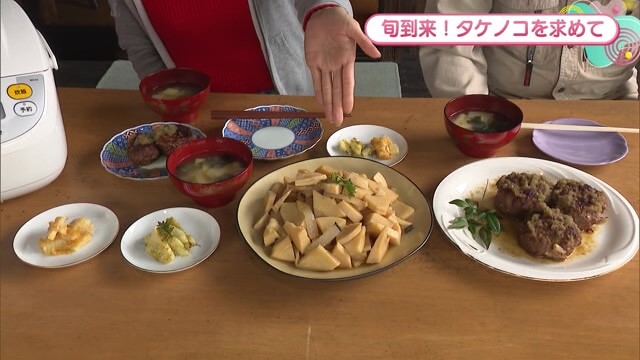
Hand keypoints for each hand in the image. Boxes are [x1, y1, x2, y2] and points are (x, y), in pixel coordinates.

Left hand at [304, 6, 380, 125]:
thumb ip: (364, 41)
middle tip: (338, 121)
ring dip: (329, 103)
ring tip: (331, 118)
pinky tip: (321, 103)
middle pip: (337, 90)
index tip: (349, 109)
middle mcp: (337, 66)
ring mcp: (325, 66)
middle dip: (337, 106)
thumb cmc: (340, 20)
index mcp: (347, 59)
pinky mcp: (314, 63)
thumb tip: (376, 54)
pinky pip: (316, 80)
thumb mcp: (353, 28)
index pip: (348, 82)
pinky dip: (318, 92)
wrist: (323, 14)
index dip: (348, 96)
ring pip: (327, 89)